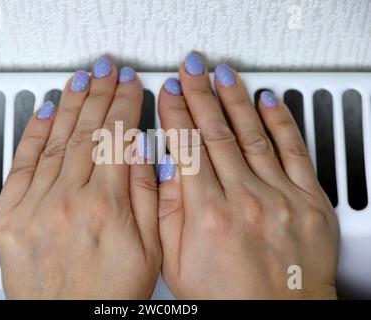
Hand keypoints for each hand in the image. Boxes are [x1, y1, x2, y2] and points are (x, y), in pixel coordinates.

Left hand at [0, 61, 160, 298]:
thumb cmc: (109, 294)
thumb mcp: (150, 249)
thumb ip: (147, 194)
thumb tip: (144, 151)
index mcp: (107, 207)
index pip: (117, 138)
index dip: (125, 105)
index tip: (130, 85)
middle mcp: (69, 200)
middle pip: (87, 131)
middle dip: (101, 94)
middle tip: (108, 71)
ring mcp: (36, 204)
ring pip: (58, 139)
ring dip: (72, 104)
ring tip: (83, 80)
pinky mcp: (11, 213)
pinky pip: (23, 162)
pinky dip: (36, 131)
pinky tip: (48, 110)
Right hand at [157, 53, 338, 298]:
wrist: (278, 318)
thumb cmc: (227, 297)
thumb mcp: (176, 262)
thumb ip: (167, 213)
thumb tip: (165, 171)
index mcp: (208, 213)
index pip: (186, 147)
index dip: (175, 114)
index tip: (168, 93)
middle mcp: (244, 199)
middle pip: (215, 132)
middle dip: (199, 95)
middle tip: (190, 69)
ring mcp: (278, 196)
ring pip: (251, 134)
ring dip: (234, 100)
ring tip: (221, 75)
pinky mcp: (307, 200)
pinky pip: (293, 151)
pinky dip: (280, 121)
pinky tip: (268, 101)